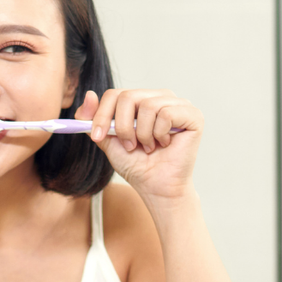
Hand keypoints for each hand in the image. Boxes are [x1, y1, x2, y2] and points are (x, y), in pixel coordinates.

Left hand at [76, 88, 201, 201]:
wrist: (156, 187)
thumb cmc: (136, 165)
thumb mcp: (108, 141)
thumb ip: (94, 119)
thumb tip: (89, 94)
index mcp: (141, 100)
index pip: (115, 94)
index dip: (102, 114)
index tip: (97, 136)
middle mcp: (160, 97)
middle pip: (128, 96)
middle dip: (123, 127)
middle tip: (130, 146)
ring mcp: (178, 104)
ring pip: (148, 106)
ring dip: (143, 134)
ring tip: (149, 147)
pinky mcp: (193, 115)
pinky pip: (166, 114)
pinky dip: (160, 133)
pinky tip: (164, 144)